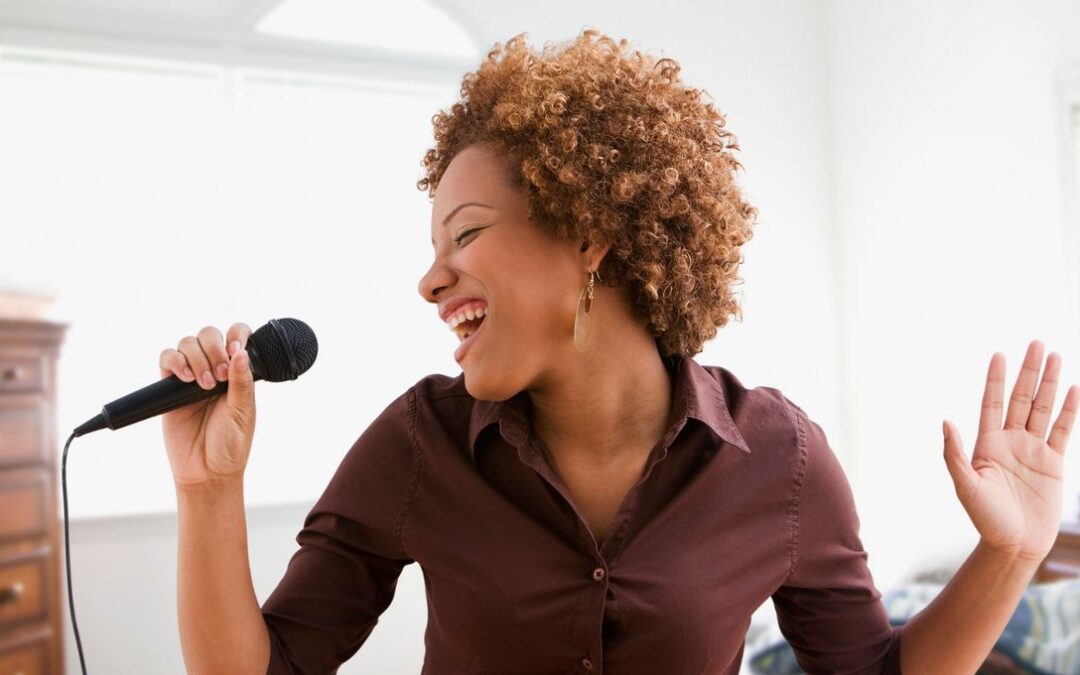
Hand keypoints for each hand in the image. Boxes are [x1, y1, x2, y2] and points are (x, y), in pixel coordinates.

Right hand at [158, 323, 254, 489]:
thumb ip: (242, 383)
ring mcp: (191, 376)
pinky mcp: (169, 387)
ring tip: (204, 385)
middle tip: (221, 376)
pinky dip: (175, 361)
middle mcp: (214, 369)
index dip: (237, 334)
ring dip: (197, 357)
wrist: (206, 470)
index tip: (237, 350)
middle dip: (215, 348)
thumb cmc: (230, 444)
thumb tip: (241, 353)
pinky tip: (186, 379)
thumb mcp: (242, 413)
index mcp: (237, 372)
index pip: (237, 337)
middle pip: (209, 334)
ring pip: (188, 342)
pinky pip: (166, 359)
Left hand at [943, 340, 1077, 561]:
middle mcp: (1010, 442)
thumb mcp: (965, 486)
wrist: (1014, 545)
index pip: (992, 403)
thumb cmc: (985, 518)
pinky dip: (1069, 410)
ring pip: (1043, 409)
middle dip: (1029, 372)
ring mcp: (1033, 450)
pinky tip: (1074, 389)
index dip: (996, 379)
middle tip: (1037, 343)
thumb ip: (954, 454)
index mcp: (986, 444)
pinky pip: (1063, 431)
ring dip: (1050, 383)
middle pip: (1021, 399)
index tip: (1000, 354)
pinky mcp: (1053, 463)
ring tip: (1056, 356)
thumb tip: (945, 422)